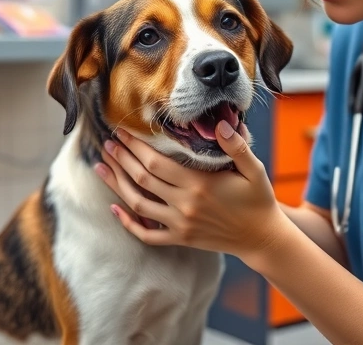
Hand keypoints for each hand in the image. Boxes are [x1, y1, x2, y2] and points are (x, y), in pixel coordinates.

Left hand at [94, 121, 286, 259]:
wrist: (261, 237)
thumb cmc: (257, 200)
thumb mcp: (254, 169)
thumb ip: (236, 146)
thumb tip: (222, 123)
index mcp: (199, 184)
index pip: (156, 162)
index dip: (135, 146)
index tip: (122, 132)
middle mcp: (184, 204)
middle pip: (142, 178)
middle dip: (121, 159)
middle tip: (107, 143)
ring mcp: (179, 224)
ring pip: (138, 204)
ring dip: (116, 184)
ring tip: (101, 166)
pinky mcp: (180, 239)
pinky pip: (146, 234)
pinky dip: (127, 222)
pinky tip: (114, 208)